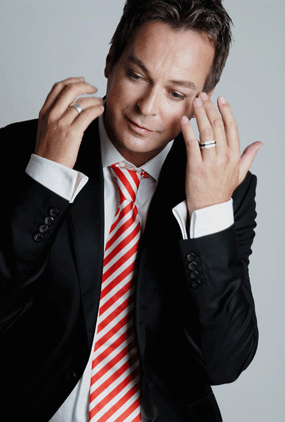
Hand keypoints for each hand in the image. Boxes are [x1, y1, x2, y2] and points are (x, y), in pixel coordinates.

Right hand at [35, 76, 103, 168]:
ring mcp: (62, 123)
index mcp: (45, 112)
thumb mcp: (46, 127)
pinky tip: (100, 110)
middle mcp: (52, 114)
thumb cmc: (49, 150)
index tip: (81, 81)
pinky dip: (96, 110)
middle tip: (93, 89)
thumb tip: (70, 105)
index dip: (71, 81)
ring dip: (94, 99)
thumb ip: (55, 115)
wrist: (48, 166)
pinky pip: (87, 115)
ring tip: (100, 102)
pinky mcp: (72, 132)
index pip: (58, 88)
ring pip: (81, 102)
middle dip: (85, 86)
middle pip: (70, 90)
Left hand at [181, 93, 261, 215]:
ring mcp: (210, 162)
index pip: (232, 128)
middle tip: (203, 96)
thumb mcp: (240, 174)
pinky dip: (187, 130)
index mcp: (235, 156)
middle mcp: (224, 157)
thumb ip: (249, 156)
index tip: (221, 99)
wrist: (209, 208)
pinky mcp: (195, 166)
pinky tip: (184, 120)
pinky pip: (191, 144)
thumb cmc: (222, 191)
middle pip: (218, 126)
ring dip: (200, 114)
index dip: (226, 111)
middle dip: (210, 108)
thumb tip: (259, 144)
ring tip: (195, 102)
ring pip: (206, 132)